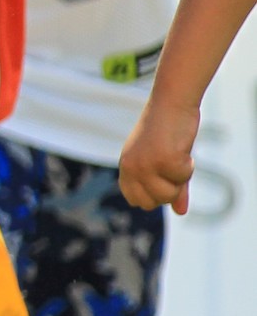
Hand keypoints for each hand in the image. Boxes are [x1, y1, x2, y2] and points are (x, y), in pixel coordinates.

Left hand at [119, 97, 198, 212]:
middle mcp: (131, 168)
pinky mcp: (163, 160)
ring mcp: (145, 165)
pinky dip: (189, 165)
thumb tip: (180, 212)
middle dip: (170, 189)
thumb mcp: (165, 160)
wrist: (171, 103)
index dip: (154, 195)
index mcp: (126, 167)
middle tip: (172, 163)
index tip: (164, 177)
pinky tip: (182, 147)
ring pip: (168, 195)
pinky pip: (183, 178)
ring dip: (180, 177)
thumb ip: (172, 187)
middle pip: (153, 202)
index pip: (135, 200)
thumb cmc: (168, 130)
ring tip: (176, 154)